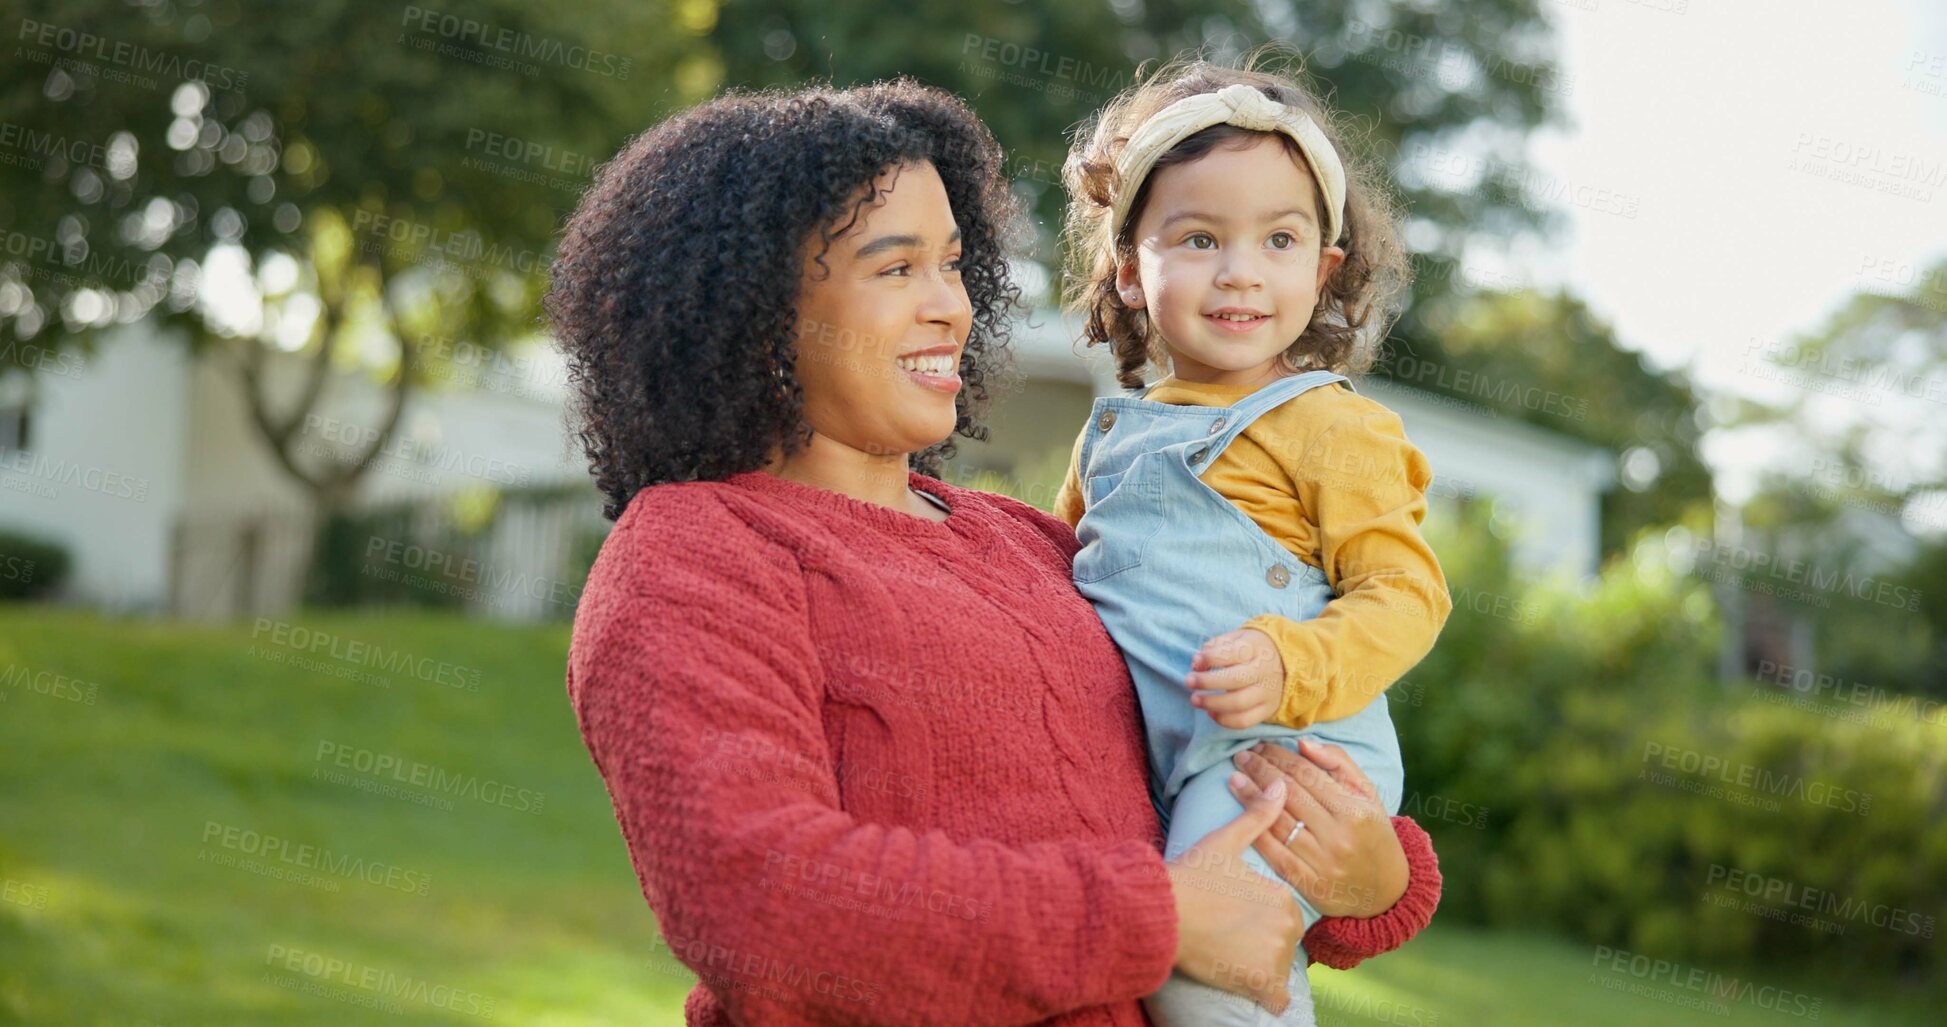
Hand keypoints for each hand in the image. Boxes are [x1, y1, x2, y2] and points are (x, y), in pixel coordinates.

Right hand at [1165, 775, 1306, 1013]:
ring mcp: (1275, 956)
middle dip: (1261, 942)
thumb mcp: (1225, 842)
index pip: (1281, 915)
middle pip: (1281, 942)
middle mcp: (1287, 926)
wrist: (1161, 912)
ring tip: (1227, 954)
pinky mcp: (1259, 983)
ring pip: (1277, 968)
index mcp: (1283, 896)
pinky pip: (1275, 998)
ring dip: (1259, 967)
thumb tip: (1280, 787)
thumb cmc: (1190, 876)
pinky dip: (1264, 995)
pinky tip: (1244, 983)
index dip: (1258, 917)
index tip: (1233, 916)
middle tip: (1227, 936)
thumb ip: (1257, 817)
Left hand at [1186, 627, 1284, 728]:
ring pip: (1239, 703)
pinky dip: (1224, 720)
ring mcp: (1268, 692)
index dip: (1210, 658)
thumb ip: (1214, 647)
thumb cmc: (1250, 650)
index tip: (1196, 661)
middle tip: (1189, 681)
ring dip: (1212, 703)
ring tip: (1195, 699)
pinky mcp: (1267, 709)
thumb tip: (1197, 664)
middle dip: (1207, 682)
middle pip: (1236, 679)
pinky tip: (1211, 713)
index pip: (1233, 653)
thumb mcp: (1235, 639)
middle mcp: (1265, 670)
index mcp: (1256, 648)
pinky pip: (1245, 721)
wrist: (1284, 661)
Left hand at [1226, 739, 1407, 918]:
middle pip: (1289, 794)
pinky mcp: (1309, 885)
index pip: (1307, 774)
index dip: (1279, 756)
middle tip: (1242, 756)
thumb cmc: (1372, 832)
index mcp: (1354, 810)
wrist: (1386, 890)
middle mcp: (1338, 837)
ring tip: (1234, 778)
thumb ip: (1339, 763)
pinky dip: (1255, 832)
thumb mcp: (1367, 794)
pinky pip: (1275, 855)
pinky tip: (1240, 815)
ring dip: (1251, 797)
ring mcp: (1323, 863)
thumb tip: (1302, 743)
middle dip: (1260, 770)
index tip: (1261, 745)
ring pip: (1278, 822)